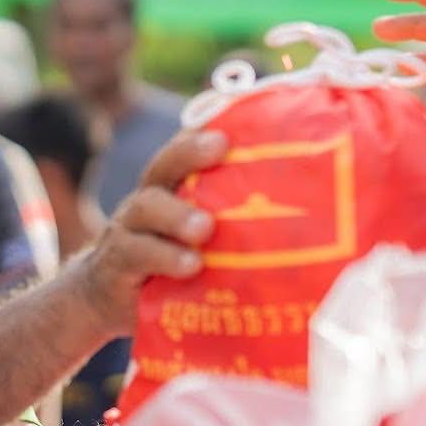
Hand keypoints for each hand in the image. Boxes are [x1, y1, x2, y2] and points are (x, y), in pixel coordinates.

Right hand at [72, 129, 226, 336]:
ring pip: (146, 208)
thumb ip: (240, 230)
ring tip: (205, 229)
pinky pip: (136, 255)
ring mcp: (128, 232)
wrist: (106, 301)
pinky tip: (190, 266)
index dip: (205, 131)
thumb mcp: (203, 246)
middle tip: (219, 147)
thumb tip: (320, 232)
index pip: (186, 150)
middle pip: (162, 165)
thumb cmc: (172, 268)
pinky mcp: (117, 267)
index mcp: (172, 189)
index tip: (234, 124)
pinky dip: (164, 257)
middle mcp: (148, 201)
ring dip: (176, 214)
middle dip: (189, 153)